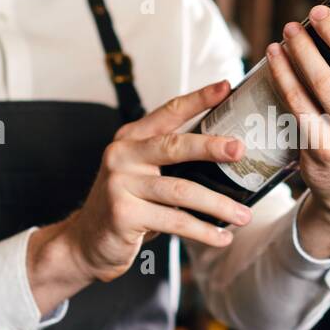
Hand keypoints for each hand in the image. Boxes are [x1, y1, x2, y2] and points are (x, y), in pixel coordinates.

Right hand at [27, 80, 253, 310]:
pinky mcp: (124, 214)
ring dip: (218, 205)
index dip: (198, 99)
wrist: (86, 241)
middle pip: (174, 146)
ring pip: (181, 190)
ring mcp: (121, 184)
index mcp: (131, 138)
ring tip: (243, 215)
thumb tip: (226, 157)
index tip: (226, 87)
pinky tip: (221, 236)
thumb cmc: (126, 204)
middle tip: (239, 150)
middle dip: (211, 147)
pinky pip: (174, 221)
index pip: (169, 112)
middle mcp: (123, 155)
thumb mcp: (142, 173)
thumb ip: (170, 161)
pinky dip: (203, 231)